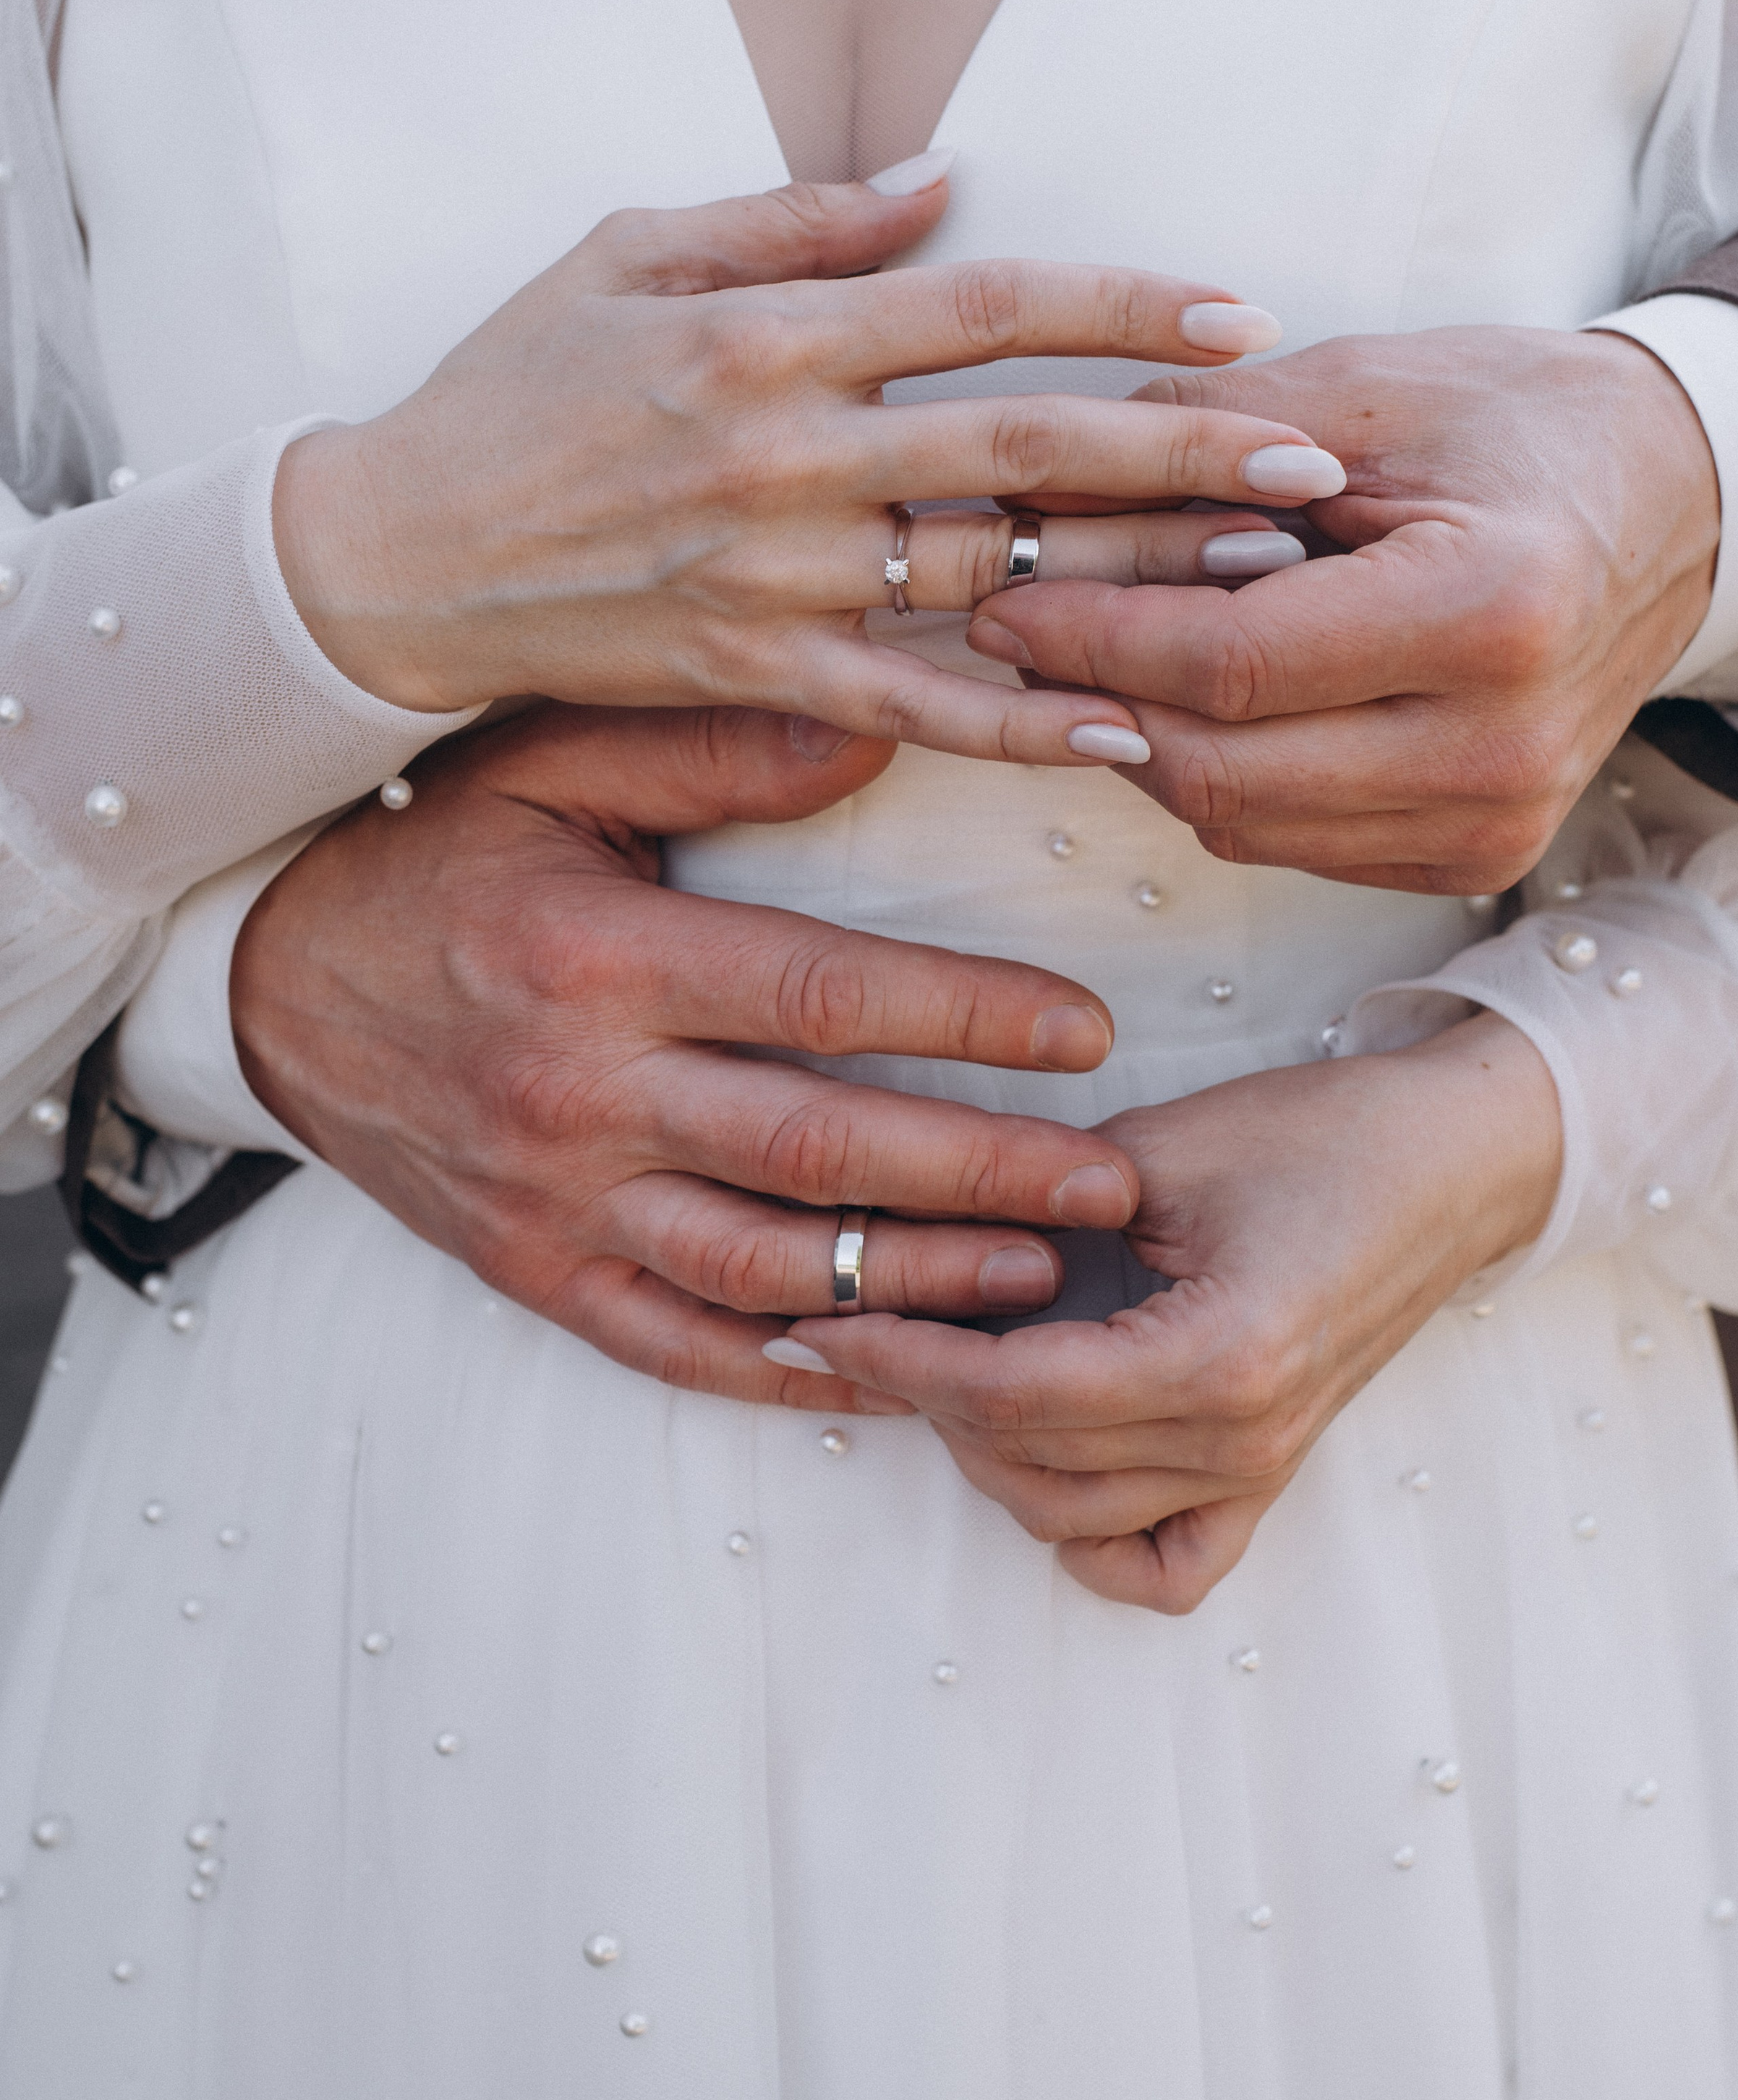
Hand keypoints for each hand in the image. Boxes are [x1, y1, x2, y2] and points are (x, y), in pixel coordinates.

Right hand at [229, 702, 1143, 1409]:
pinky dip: (788, 1369)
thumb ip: (713, 749)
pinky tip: (894, 1373)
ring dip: (913, 1286)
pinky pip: (675, 1346)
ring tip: (1039, 1282)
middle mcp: (578, 1097)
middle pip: (816, 1153)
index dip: (965, 1018)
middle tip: (1109, 1186)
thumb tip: (880, 726)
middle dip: (980, 1177)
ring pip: (763, 1271)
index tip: (1085, 1031)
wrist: (267, 985)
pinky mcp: (533, 1275)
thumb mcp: (545, 766)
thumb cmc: (427, 858)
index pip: (818, 997)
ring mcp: (554, 1204)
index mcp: (596, 961)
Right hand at [273, 168, 1334, 760]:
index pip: (984, 306)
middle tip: (1313, 465)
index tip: (1241, 317)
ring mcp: (771, 570)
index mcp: (767, 333)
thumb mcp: (627, 253)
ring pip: (989, 576)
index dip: (1123, 306)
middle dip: (1182, 452)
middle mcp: (784, 452)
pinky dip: (1016, 721)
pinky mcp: (749, 669)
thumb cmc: (509, 390)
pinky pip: (908, 703)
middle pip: (1023, 444)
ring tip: (1269, 588)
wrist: (392, 553)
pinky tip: (1124, 731)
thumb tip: (941, 177)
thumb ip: (793, 222)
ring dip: (1138, 583)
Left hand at [769, 1013, 1561, 1607]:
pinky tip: (1043, 1464)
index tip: (827, 1318)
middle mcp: (1241, 1438)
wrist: (1458, 1162)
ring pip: (1072, 1518)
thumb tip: (917, 1239)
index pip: (1012, 1392)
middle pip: (1027, 1461)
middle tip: (858, 1323)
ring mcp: (1261, 1469)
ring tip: (934, 1365)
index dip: (903, 1358)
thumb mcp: (1163, 1149)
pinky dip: (1089, 1539)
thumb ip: (1039, 1207)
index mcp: (1218, 1358)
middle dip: (921, 1396)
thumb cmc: (1327, 1134)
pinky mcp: (1270, 1472)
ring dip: (984, 1452)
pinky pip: (1165, 1564)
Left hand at [965, 325, 1718, 888]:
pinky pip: (1296, 842)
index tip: (1003, 597)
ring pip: (1243, 823)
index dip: (1094, 639)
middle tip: (1016, 632)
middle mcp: (1502, 745)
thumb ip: (1194, 441)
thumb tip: (1022, 493)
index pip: (1233, 668)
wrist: (1674, 501)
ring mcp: (1498, 820)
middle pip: (1224, 771)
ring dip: (1147, 747)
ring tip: (1095, 658)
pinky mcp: (1480, 855)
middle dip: (1096, 702)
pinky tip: (1193, 703)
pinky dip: (1223, 779)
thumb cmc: (1521, 421)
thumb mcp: (1364, 390)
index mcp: (1492, 614)